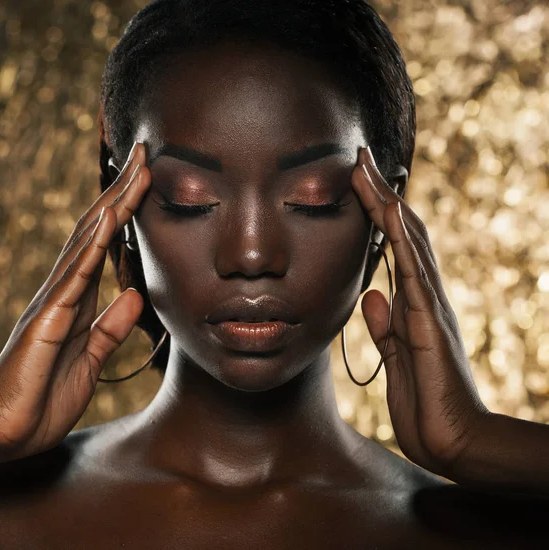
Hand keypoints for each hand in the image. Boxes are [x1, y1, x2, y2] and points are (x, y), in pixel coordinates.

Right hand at [0, 141, 150, 467]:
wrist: (7, 432)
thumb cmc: (44, 395)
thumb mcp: (91, 357)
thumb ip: (111, 326)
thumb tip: (135, 295)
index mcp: (77, 299)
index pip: (104, 243)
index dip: (127, 211)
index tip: (148, 180)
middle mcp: (64, 291)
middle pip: (96, 231)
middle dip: (123, 193)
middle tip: (145, 155)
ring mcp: (53, 303)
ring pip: (84, 244)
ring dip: (111, 207)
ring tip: (133, 172)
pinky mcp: (46, 322)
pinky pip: (72, 280)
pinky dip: (90, 249)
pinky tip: (105, 222)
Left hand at [351, 146, 490, 476]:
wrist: (452, 440)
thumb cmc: (424, 400)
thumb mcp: (394, 355)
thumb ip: (384, 324)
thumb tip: (370, 294)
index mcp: (413, 301)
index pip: (393, 244)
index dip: (375, 211)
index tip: (355, 181)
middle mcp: (424, 294)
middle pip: (402, 231)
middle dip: (379, 193)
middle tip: (359, 157)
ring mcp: (430, 304)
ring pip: (409, 241)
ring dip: (387, 203)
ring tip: (368, 168)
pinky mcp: (430, 322)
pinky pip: (414, 272)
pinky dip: (402, 240)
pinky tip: (390, 213)